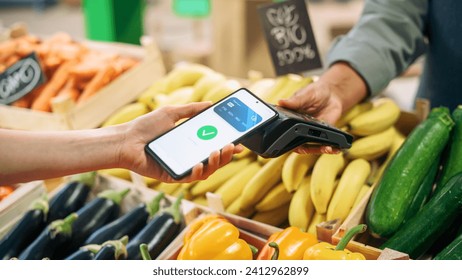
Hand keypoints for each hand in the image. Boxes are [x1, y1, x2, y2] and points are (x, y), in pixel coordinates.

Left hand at [117, 102, 242, 182]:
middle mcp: (189, 157)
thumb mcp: (171, 113)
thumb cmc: (145, 127)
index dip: (228, 147)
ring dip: (216, 163)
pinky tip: (200, 164)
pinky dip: (198, 171)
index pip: (215, 146)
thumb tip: (210, 104)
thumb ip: (191, 110)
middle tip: (232, 146)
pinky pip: (190, 177)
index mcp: (191, 144)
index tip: (239, 143)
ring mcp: (182, 167)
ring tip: (218, 151)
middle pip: (214, 160)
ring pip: (206, 171)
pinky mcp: (172, 176)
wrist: (126, 140)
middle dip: (227, 155)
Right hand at [277, 63, 367, 154]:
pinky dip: (329, 148)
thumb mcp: (305, 94)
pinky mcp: (322, 135)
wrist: (333, 94)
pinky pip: (323, 145)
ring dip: (318, 150)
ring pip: (310, 147)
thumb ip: (294, 100)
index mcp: (290, 119)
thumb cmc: (316, 92)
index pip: (283, 132)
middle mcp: (298, 128)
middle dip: (304, 149)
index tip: (290, 143)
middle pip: (296, 144)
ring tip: (328, 149)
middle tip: (310, 148)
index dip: (284, 140)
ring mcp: (310, 133)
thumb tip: (280, 102)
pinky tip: (335, 148)